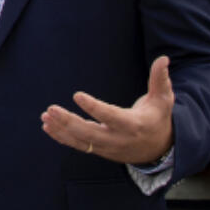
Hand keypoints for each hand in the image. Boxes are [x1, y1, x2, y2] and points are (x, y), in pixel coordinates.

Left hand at [40, 55, 173, 164]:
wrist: (158, 148)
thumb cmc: (158, 117)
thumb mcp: (163, 99)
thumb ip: (160, 79)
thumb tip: (163, 59)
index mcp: (133, 125)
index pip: (110, 117)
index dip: (94, 107)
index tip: (77, 95)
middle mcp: (118, 139)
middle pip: (89, 133)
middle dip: (69, 122)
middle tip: (51, 109)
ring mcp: (107, 148)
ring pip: (81, 141)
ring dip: (61, 129)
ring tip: (45, 116)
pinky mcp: (100, 151)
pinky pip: (78, 146)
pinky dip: (62, 137)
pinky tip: (47, 126)